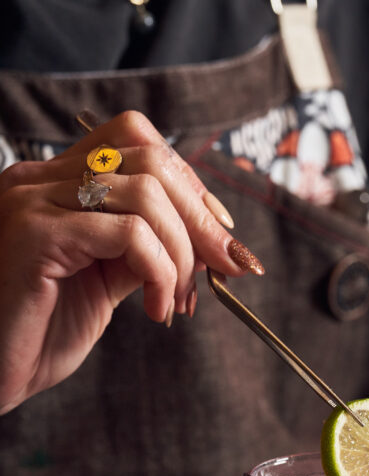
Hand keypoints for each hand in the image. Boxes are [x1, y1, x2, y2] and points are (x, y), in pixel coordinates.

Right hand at [0, 110, 263, 413]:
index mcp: (55, 182)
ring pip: (146, 193)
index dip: (190, 184)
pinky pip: (129, 234)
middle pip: (150, 158)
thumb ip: (142, 250)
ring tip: (177, 301)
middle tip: (226, 268)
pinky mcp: (36, 233)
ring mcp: (34, 200)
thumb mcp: (105, 284)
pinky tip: (156, 310)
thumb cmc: (37, 335)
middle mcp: (40, 179)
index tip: (219, 237)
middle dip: (201, 218)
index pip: (136, 139)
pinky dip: (160, 273)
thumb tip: (206, 240)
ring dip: (183, 254)